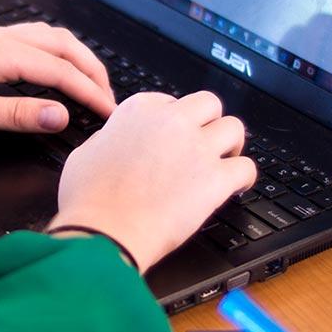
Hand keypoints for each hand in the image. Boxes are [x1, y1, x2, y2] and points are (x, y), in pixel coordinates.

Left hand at [0, 23, 114, 134]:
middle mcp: (0, 37)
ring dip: (76, 58)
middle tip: (109, 100)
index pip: (60, 70)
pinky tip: (55, 71)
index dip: (90, 92)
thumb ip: (15, 115)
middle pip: (63, 45)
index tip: (111, 113)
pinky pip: (34, 40)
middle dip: (92, 70)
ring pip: (50, 38)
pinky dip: (57, 54)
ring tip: (91, 85)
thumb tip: (60, 115)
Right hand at [47, 91, 256, 271]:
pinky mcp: (215, 179)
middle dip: (209, 122)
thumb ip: (107, 139)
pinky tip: (237, 187)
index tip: (174, 136)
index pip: (169, 101)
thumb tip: (114, 140)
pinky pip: (247, 167)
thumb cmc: (89, 199)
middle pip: (208, 104)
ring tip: (225, 160)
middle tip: (205, 141)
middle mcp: (172, 121)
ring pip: (234, 127)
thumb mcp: (85, 153)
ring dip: (231, 144)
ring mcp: (196, 148)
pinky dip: (245, 178)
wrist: (104, 230)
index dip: (175, 120)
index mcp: (139, 111)